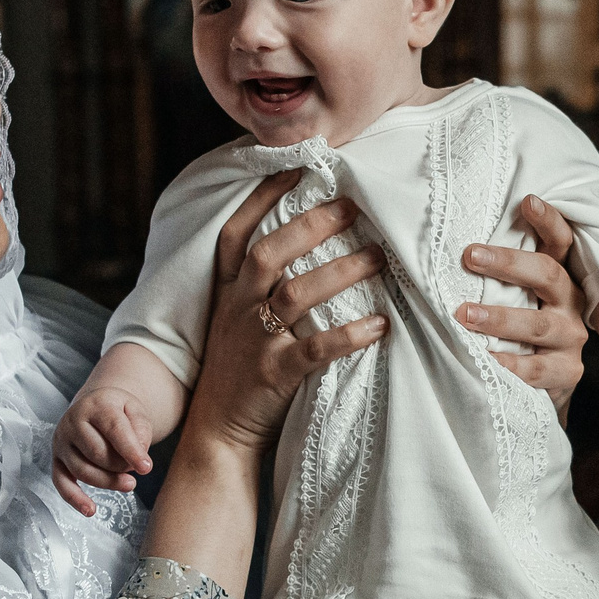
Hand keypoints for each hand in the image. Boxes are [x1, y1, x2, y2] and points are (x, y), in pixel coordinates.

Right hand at [55, 386, 156, 497]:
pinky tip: (90, 510)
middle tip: (136, 468)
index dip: (131, 451)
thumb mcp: (136, 411)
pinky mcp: (57, 458)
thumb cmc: (120, 412)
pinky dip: (74, 499)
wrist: (96, 406)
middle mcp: (73, 421)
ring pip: (83, 470)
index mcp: (97, 405)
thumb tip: (139, 457)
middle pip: (97, 453)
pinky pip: (61, 482)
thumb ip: (141, 430)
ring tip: (129, 483)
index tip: (146, 468)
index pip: (114, 429)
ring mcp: (62, 441)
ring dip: (108, 482)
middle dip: (121, 466)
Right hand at [183, 170, 388, 454]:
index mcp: (227, 291)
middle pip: (270, 254)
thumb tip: (309, 241)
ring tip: (380, 257)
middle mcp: (236, 309)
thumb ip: (260, 284)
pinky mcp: (273, 375)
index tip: (295, 167)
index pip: (237, 233)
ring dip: (340, 272)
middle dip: (311, 226)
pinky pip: (315, 349)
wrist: (217, 430)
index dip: (262, 198)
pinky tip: (381, 325)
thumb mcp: (235, 318)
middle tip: (353, 206)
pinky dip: (349, 336)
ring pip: (295, 295)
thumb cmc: (239, 368)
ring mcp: (253, 342)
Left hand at [453, 194, 590, 417]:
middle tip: (470, 255)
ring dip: (500, 318)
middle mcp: (570, 303)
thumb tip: (446, 245)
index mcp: (558, 279)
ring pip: (537, 325)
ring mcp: (570, 339)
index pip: (559, 242)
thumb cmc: (518, 331)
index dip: (548, 221)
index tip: (526, 200)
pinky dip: (509, 365)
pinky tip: (485, 359)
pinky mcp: (566, 372)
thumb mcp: (514, 297)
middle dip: (509, 264)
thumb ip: (496, 275)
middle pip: (547, 276)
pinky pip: (536, 369)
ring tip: (465, 314)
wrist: (545, 384)